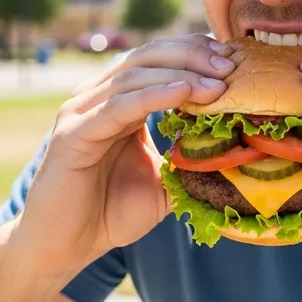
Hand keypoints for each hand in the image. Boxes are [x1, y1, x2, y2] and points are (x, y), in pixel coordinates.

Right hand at [15, 35, 235, 272]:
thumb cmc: (110, 213)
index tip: (235, 61)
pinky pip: (118, 106)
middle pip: (149, 56)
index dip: (196, 53)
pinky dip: (153, 95)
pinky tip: (183, 92)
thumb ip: (191, 160)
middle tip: (231, 65)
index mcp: (119, 101)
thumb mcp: (164, 182)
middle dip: (193, 56)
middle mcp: (98, 97)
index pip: (160, 59)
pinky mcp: (73, 134)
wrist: (63, 248)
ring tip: (217, 83)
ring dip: (181, 74)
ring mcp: (82, 112)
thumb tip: (238, 154)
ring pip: (135, 75)